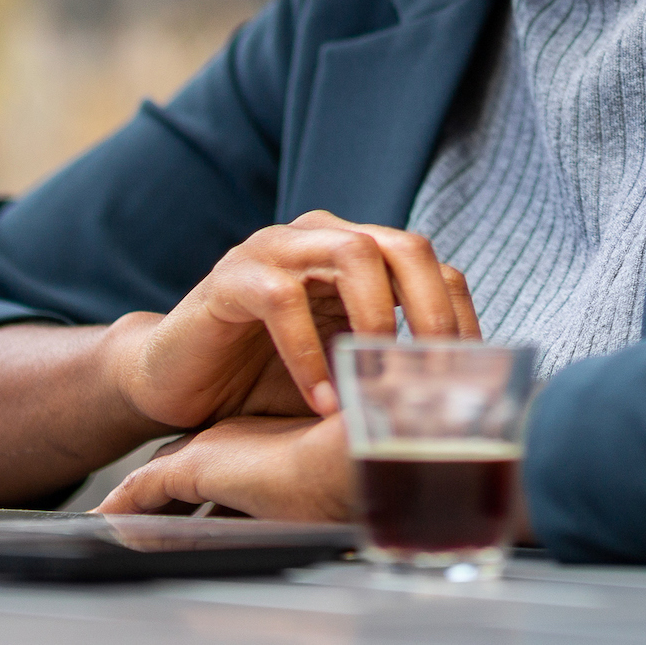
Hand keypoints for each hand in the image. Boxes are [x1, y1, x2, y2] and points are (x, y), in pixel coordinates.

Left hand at [96, 414, 353, 521]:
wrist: (345, 461)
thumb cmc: (347, 483)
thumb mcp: (313, 506)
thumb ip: (292, 510)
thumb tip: (301, 533)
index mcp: (265, 451)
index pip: (218, 479)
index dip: (198, 498)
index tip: (186, 518)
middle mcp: (234, 446)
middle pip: (184, 479)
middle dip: (165, 504)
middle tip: (141, 522)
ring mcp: (213, 453)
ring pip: (160, 484)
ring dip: (139, 508)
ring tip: (114, 525)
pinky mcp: (195, 465)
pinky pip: (143, 490)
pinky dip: (123, 504)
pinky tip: (104, 521)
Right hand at [103, 210, 478, 431]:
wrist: (174, 383)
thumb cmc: (262, 380)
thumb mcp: (338, 374)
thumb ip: (385, 370)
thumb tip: (461, 407)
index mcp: (354, 255)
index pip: (429, 265)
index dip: (457, 315)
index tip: (471, 375)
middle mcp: (321, 239)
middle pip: (402, 246)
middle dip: (433, 310)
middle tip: (441, 373)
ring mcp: (274, 249)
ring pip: (351, 254)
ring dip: (376, 320)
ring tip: (380, 380)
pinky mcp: (231, 278)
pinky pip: (281, 298)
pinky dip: (309, 353)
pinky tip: (319, 399)